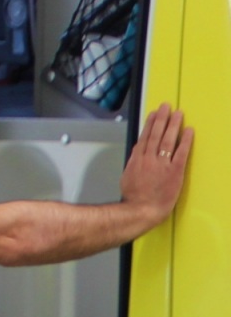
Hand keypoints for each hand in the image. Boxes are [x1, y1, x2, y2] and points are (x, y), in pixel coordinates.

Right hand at [120, 102, 193, 221]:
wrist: (141, 209)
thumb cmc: (133, 197)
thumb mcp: (127, 177)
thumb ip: (134, 164)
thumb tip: (137, 157)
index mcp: (137, 159)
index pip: (145, 137)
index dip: (149, 124)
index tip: (153, 115)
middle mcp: (149, 158)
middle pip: (155, 134)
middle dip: (161, 118)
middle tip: (166, 106)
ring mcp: (162, 164)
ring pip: (167, 139)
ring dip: (173, 125)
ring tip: (177, 113)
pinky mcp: (174, 171)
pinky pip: (181, 152)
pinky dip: (185, 141)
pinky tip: (188, 131)